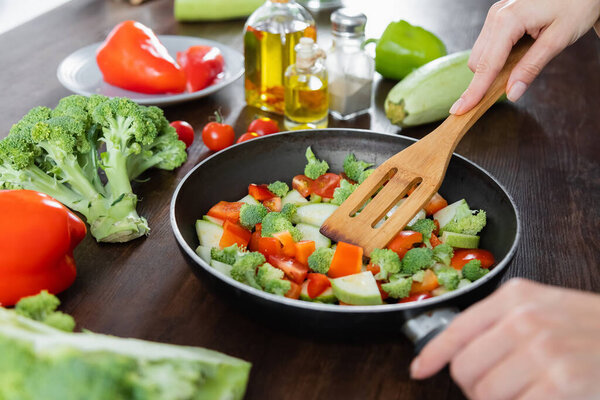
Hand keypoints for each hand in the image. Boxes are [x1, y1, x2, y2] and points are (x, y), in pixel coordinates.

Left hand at [411, 278, 599, 399]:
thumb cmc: (589, 328)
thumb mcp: (543, 308)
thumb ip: (501, 323)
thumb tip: (457, 353)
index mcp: (515, 298)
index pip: (457, 329)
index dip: (433, 355)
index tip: (419, 371)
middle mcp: (525, 320)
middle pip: (466, 368)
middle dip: (473, 387)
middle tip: (493, 390)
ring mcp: (544, 352)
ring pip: (486, 393)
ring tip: (522, 393)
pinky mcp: (562, 383)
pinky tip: (539, 398)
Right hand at [450, 0, 599, 114]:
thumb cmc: (576, 3)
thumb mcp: (558, 39)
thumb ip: (531, 67)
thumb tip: (512, 92)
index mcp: (508, 20)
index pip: (486, 65)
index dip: (474, 91)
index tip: (461, 109)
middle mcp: (496, 16)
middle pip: (478, 61)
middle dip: (487, 79)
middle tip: (511, 87)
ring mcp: (495, 15)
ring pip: (481, 54)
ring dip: (493, 68)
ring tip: (522, 62)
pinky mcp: (499, 17)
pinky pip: (488, 45)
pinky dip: (497, 57)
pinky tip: (518, 53)